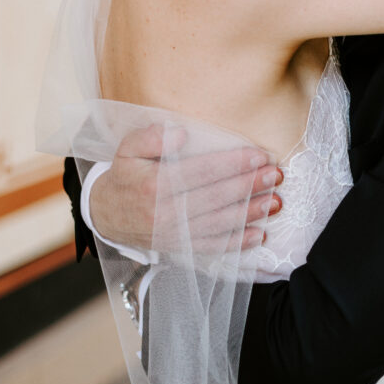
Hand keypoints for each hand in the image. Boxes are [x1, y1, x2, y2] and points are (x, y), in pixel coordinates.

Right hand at [90, 124, 282, 253]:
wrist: (107, 216)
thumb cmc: (125, 175)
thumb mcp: (126, 149)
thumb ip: (151, 138)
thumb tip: (181, 134)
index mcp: (153, 185)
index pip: (201, 172)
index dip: (232, 163)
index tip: (259, 155)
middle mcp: (165, 214)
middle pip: (216, 198)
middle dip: (250, 186)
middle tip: (277, 175)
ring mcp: (174, 235)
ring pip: (219, 224)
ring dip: (251, 214)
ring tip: (277, 202)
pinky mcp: (180, 249)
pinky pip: (213, 248)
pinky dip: (237, 243)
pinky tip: (260, 235)